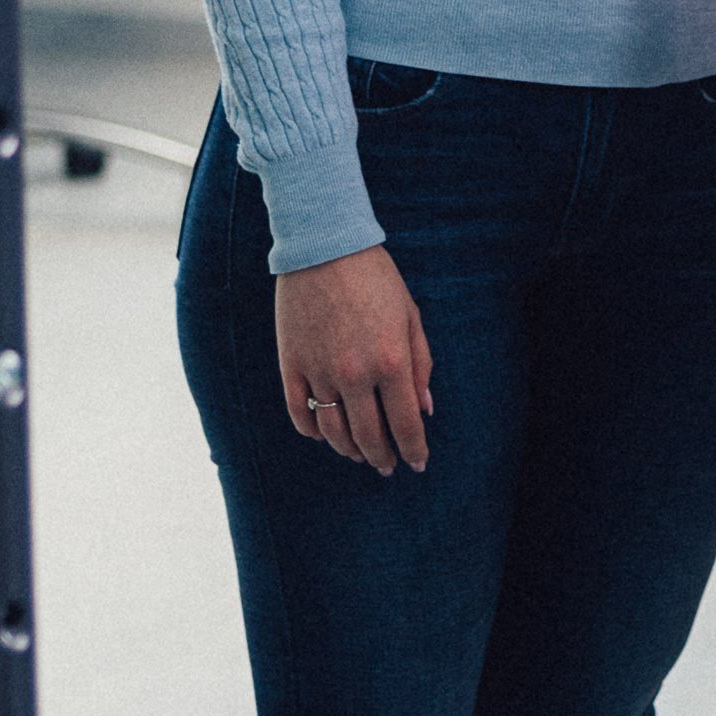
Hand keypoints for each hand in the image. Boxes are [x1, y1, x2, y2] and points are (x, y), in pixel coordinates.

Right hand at [276, 245, 431, 474]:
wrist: (324, 248)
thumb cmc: (376, 279)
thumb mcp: (410, 317)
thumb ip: (420, 365)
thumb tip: (424, 409)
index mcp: (391, 362)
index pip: (405, 424)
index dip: (414, 449)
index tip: (418, 463)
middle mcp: (354, 375)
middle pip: (368, 437)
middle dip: (382, 458)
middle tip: (389, 467)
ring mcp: (319, 372)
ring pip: (332, 431)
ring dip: (349, 450)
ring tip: (360, 455)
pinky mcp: (291, 365)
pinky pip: (299, 414)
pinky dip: (312, 432)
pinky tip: (324, 436)